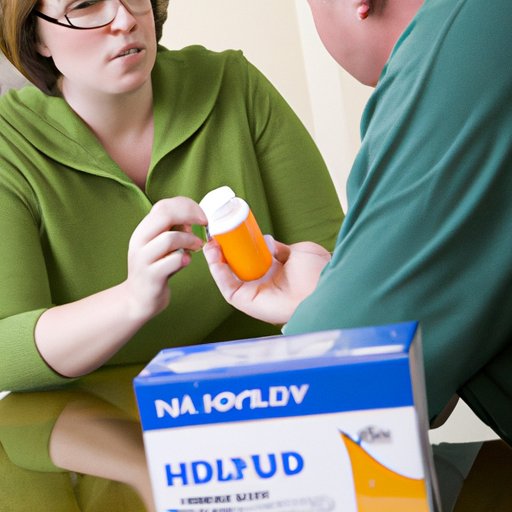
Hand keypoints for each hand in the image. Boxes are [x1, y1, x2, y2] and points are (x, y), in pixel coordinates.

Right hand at [125, 197, 206, 320]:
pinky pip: (172, 262)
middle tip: (205, 224)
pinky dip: (184, 259)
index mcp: (143, 230)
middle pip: (165, 214)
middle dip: (190, 215)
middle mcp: (140, 242)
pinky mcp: (151, 277)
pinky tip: (186, 262)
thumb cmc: (156, 269)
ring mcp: (143, 259)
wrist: (137, 299)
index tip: (202, 215)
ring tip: (197, 245)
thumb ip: (174, 230)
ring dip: (189, 239)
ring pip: (169, 238)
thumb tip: (194, 217)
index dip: (186, 205)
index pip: (163, 206)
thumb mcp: (161, 246)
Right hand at [203, 236, 330, 324]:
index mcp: (275, 272)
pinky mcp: (247, 303)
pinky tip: (215, 259)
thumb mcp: (298, 252)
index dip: (237, 247)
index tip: (229, 232)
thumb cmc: (318, 273)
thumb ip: (280, 248)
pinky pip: (228, 288)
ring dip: (215, 261)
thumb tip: (267, 242)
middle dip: (222, 252)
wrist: (325, 289)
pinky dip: (219, 274)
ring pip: (227, 278)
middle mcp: (262, 283)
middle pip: (234, 268)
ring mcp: (254, 293)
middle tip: (215, 236)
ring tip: (211, 244)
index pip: (249, 259)